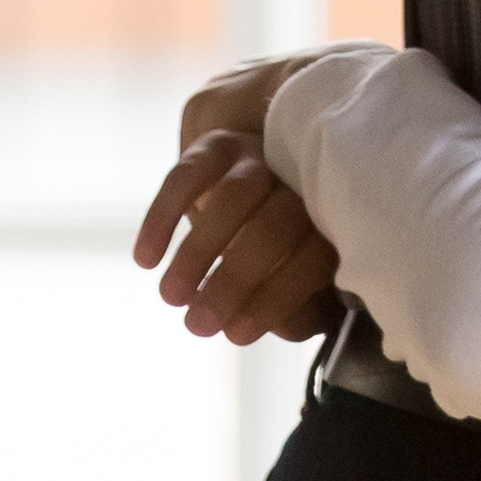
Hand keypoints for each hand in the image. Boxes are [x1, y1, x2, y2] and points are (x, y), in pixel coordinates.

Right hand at [132, 57, 341, 343]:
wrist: (270, 174)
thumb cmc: (289, 247)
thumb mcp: (302, 279)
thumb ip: (300, 307)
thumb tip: (288, 327)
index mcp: (335, 220)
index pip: (312, 258)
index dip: (275, 298)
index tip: (236, 335)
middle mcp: (303, 182)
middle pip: (274, 228)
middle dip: (234, 280)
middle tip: (197, 325)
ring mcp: (261, 158)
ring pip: (234, 198)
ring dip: (199, 250)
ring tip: (171, 297)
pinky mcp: (219, 145)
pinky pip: (187, 174)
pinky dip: (163, 216)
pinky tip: (144, 260)